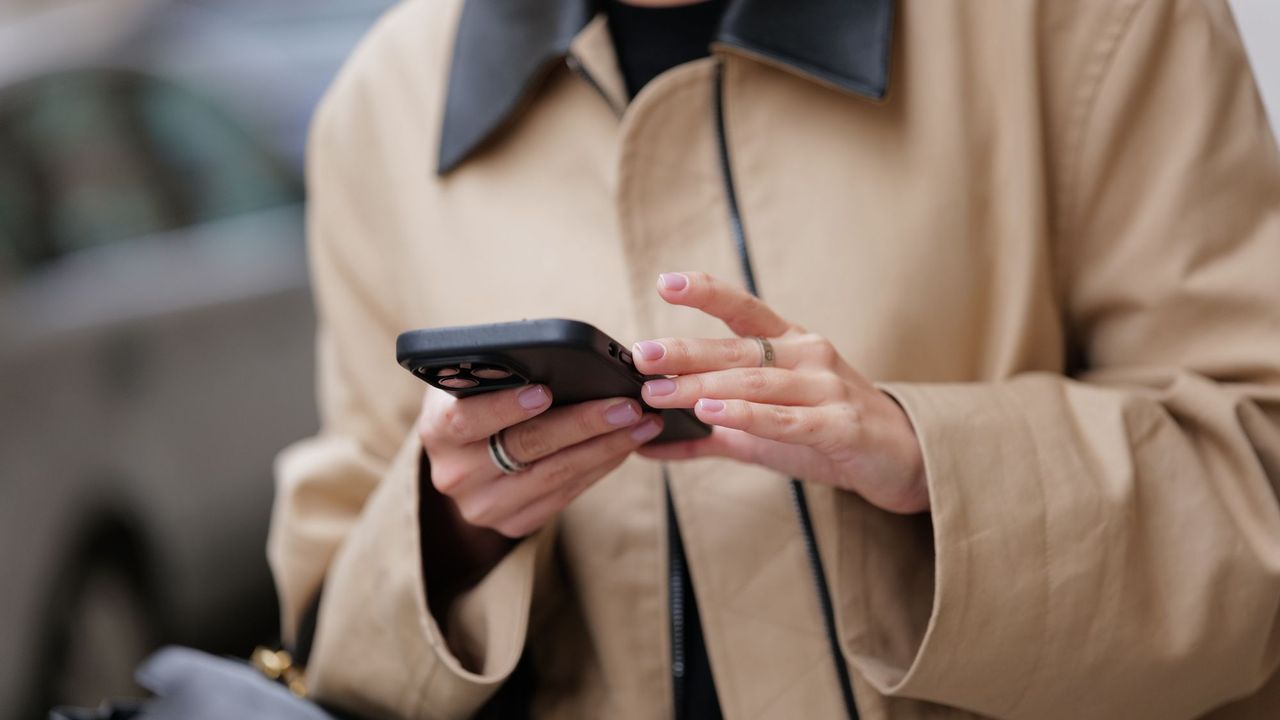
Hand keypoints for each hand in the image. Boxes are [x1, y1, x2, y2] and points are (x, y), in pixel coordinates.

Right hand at [418, 384, 663, 539]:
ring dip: (606, 447)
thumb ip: (496, 370)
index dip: (505, 405)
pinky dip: (600, 467)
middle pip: (525, 447)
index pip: (466, 419)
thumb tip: (555, 356)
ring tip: (643, 422)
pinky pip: (565, 495)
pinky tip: (626, 445)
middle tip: (627, 404)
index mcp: (437, 430)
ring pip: (554, 475)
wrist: (462, 461)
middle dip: (582, 423)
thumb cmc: (474, 402)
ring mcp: (484, 506)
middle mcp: (454, 474)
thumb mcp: (470, 382)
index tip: (546, 390)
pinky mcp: (512, 525)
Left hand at [635, 272, 928, 513]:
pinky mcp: (839, 425)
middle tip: (642, 355)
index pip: (744, 309)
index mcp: (791, 344)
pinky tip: (711, 412)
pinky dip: (745, 415)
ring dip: (702, 387)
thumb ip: (709, 433)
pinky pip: (785, 418)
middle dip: (685, 352)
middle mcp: (808, 355)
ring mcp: (826, 387)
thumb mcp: (766, 428)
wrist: (900, 459)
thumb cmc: (828, 433)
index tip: (664, 283)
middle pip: (738, 350)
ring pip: (755, 382)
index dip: (706, 293)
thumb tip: (648, 445)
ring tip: (660, 393)